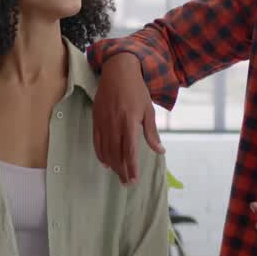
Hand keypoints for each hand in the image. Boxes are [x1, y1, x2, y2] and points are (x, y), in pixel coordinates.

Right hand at [92, 53, 164, 185]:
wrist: (118, 72)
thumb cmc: (136, 90)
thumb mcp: (148, 110)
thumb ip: (151, 133)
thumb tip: (160, 151)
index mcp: (129, 123)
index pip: (130, 151)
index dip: (131, 167)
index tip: (134, 179)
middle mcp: (115, 125)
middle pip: (117, 154)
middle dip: (122, 170)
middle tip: (127, 183)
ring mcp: (103, 123)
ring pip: (106, 150)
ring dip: (112, 164)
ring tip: (118, 174)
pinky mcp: (96, 120)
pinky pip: (97, 141)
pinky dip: (100, 154)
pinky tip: (105, 162)